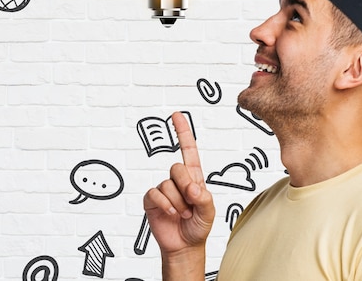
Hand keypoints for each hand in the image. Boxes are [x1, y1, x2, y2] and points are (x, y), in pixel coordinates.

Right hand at [144, 112, 214, 257]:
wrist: (185, 246)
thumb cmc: (199, 226)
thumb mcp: (209, 210)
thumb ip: (204, 197)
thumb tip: (192, 188)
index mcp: (194, 176)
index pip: (188, 149)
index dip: (182, 131)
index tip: (176, 115)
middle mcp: (178, 179)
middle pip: (177, 167)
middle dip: (185, 186)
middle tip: (191, 203)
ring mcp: (164, 189)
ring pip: (167, 184)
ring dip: (177, 203)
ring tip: (183, 214)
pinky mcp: (152, 200)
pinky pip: (155, 195)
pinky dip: (165, 206)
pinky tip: (171, 214)